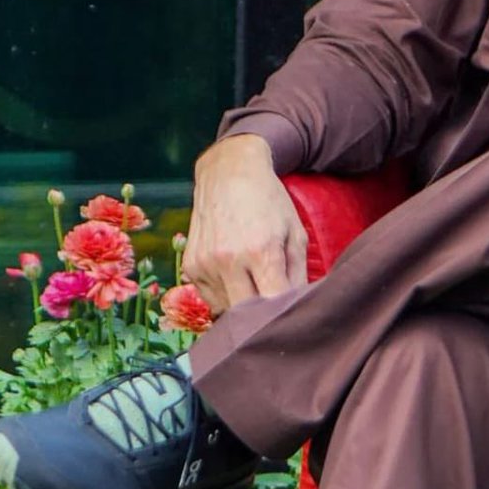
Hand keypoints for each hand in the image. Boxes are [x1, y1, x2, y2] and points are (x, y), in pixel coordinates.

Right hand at [183, 134, 307, 314]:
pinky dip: (225, 295)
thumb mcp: (294, 232)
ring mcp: (205, 264)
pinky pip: (210, 298)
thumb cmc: (269, 201)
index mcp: (261, 251)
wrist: (229, 172)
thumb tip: (299, 307)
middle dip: (263, 316)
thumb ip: (299, 274)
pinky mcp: (190, 266)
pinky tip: (235, 273)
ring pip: (227, 311)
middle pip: (247, 316)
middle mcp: (229, 260)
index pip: (273, 305)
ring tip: (253, 281)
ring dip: (243, 306)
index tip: (291, 313)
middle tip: (273, 305)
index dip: (284, 314)